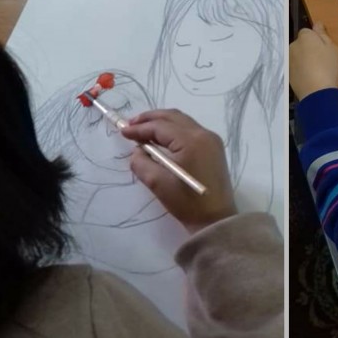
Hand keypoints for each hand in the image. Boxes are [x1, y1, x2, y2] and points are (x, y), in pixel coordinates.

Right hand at [121, 110, 236, 234]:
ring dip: (162, 123)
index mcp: (191, 141)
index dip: (140, 128)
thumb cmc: (186, 203)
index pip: (160, 126)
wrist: (215, 220)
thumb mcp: (157, 183)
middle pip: (173, 117)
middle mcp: (204, 134)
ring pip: (182, 121)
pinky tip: (161, 138)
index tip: (122, 131)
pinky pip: (190, 130)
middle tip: (130, 125)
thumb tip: (138, 150)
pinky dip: (174, 130)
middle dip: (150, 119)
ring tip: (143, 129)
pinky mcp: (214, 148)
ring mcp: (212, 140)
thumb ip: (142, 162)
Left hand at [289, 22, 337, 100]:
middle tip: (322, 60)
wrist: (317, 92)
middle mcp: (293, 45)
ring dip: (304, 59)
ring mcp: (288, 60)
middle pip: (301, 43)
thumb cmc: (328, 67)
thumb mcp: (332, 48)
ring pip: (297, 55)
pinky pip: (295, 66)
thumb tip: (317, 23)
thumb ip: (323, 34)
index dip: (316, 39)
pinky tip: (309, 77)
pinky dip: (300, 69)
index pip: (307, 31)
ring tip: (316, 70)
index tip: (324, 48)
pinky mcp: (287, 72)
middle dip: (308, 48)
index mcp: (304, 37)